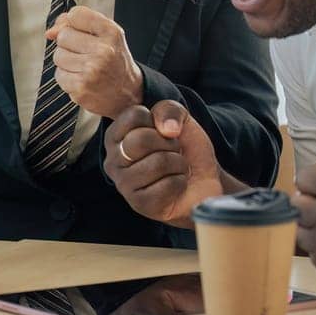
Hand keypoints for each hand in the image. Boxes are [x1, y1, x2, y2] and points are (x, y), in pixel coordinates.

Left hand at [45, 6, 141, 117]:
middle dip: (69, 45)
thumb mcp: (106, 35)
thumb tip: (50, 32)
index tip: (81, 32)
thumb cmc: (113, 60)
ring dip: (66, 62)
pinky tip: (82, 79)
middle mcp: (103, 50)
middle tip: (86, 54)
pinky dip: (67, 78)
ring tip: (84, 67)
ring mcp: (92, 70)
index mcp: (111, 32)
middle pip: (63, 36)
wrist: (128, 94)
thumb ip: (78, 24)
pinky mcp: (81, 88)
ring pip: (58, 55)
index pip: (76, 14)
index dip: (72, 23)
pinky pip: (59, 75)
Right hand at [105, 102, 222, 224]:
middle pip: (141, 140)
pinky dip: (181, 182)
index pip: (134, 115)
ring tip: (176, 168)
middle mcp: (112, 160)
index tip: (162, 132)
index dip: (157, 121)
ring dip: (178, 164)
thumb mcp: (179, 120)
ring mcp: (124, 185)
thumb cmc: (185, 150)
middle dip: (170, 144)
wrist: (203, 181)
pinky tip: (177, 185)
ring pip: (158, 163)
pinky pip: (168, 185)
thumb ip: (169, 110)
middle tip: (174, 152)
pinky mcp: (140, 204)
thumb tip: (166, 129)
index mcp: (115, 136)